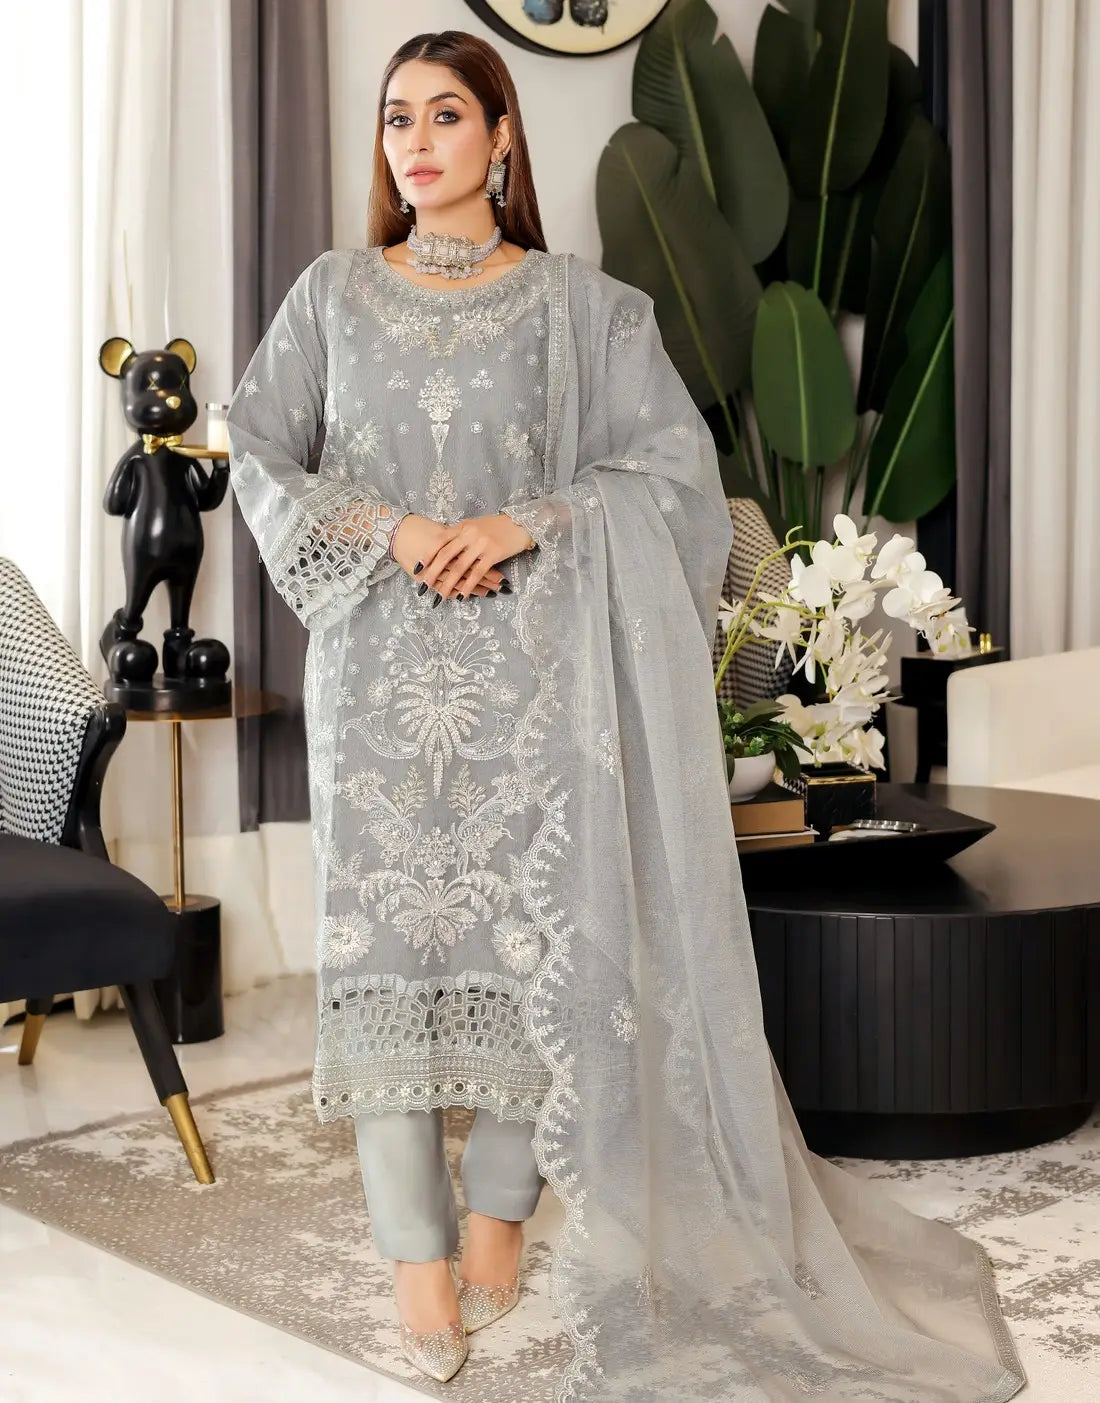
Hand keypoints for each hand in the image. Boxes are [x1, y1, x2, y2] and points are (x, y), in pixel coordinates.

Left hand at [389, 513, 509, 597]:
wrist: (521, 522)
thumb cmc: (496, 526)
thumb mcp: (475, 526)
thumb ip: (460, 535)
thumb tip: (443, 548)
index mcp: (462, 527)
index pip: (439, 541)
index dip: (427, 555)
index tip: (416, 568)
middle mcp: (469, 534)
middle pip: (445, 556)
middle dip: (432, 573)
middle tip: (422, 588)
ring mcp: (481, 544)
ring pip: (459, 567)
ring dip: (448, 584)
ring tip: (439, 597)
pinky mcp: (493, 554)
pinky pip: (477, 573)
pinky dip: (468, 586)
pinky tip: (461, 596)